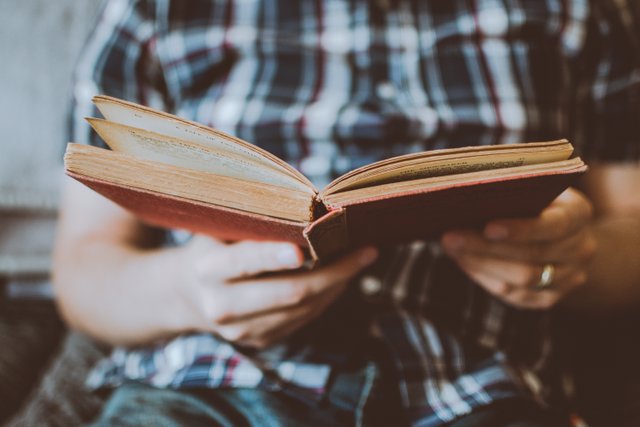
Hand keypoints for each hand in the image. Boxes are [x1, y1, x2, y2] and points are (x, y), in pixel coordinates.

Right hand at [176, 237, 377, 347]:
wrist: (188, 294)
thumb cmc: (213, 247)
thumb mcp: (219, 229)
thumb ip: (254, 221)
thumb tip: (309, 207)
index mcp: (207, 270)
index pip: (245, 262)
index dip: (274, 257)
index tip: (305, 250)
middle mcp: (221, 305)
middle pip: (289, 292)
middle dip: (335, 271)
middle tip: (366, 251)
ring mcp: (241, 331)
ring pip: (304, 309)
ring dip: (338, 284)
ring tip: (360, 259)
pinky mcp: (259, 341)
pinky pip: (303, 320)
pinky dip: (326, 297)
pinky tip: (340, 277)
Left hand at [441, 188, 595, 309]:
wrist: (562, 234)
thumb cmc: (535, 200)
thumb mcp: (531, 187)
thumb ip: (509, 190)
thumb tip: (464, 195)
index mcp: (579, 214)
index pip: (553, 226)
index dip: (521, 229)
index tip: (487, 227)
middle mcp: (581, 249)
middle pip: (531, 257)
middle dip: (485, 247)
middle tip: (449, 237)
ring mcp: (569, 278)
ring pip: (521, 280)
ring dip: (480, 264)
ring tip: (451, 248)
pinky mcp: (550, 298)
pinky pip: (515, 296)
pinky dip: (485, 278)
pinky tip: (464, 261)